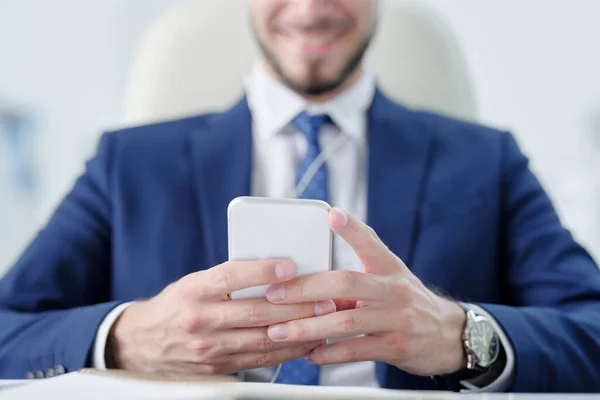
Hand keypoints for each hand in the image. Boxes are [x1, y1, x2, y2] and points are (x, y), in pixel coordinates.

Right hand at [108, 259, 335, 374]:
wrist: (142, 343)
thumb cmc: (177, 305)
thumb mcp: (195, 282)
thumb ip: (229, 277)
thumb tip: (275, 270)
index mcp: (195, 290)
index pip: (231, 277)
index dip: (262, 271)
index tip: (290, 266)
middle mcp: (201, 320)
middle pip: (255, 313)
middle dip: (296, 306)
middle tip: (325, 299)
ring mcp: (210, 348)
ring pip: (262, 340)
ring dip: (298, 331)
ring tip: (324, 321)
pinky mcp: (218, 367)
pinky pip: (259, 360)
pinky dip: (286, 351)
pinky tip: (305, 342)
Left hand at [265, 208, 466, 375]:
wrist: (446, 334)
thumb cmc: (405, 301)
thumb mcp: (390, 275)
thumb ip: (357, 269)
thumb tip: (312, 266)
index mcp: (388, 267)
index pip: (370, 241)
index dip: (351, 228)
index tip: (331, 214)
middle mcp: (393, 290)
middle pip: (345, 284)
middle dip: (305, 289)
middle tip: (274, 294)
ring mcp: (396, 319)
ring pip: (346, 322)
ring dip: (308, 327)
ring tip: (281, 331)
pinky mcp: (396, 347)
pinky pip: (357, 350)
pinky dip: (329, 353)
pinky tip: (309, 353)